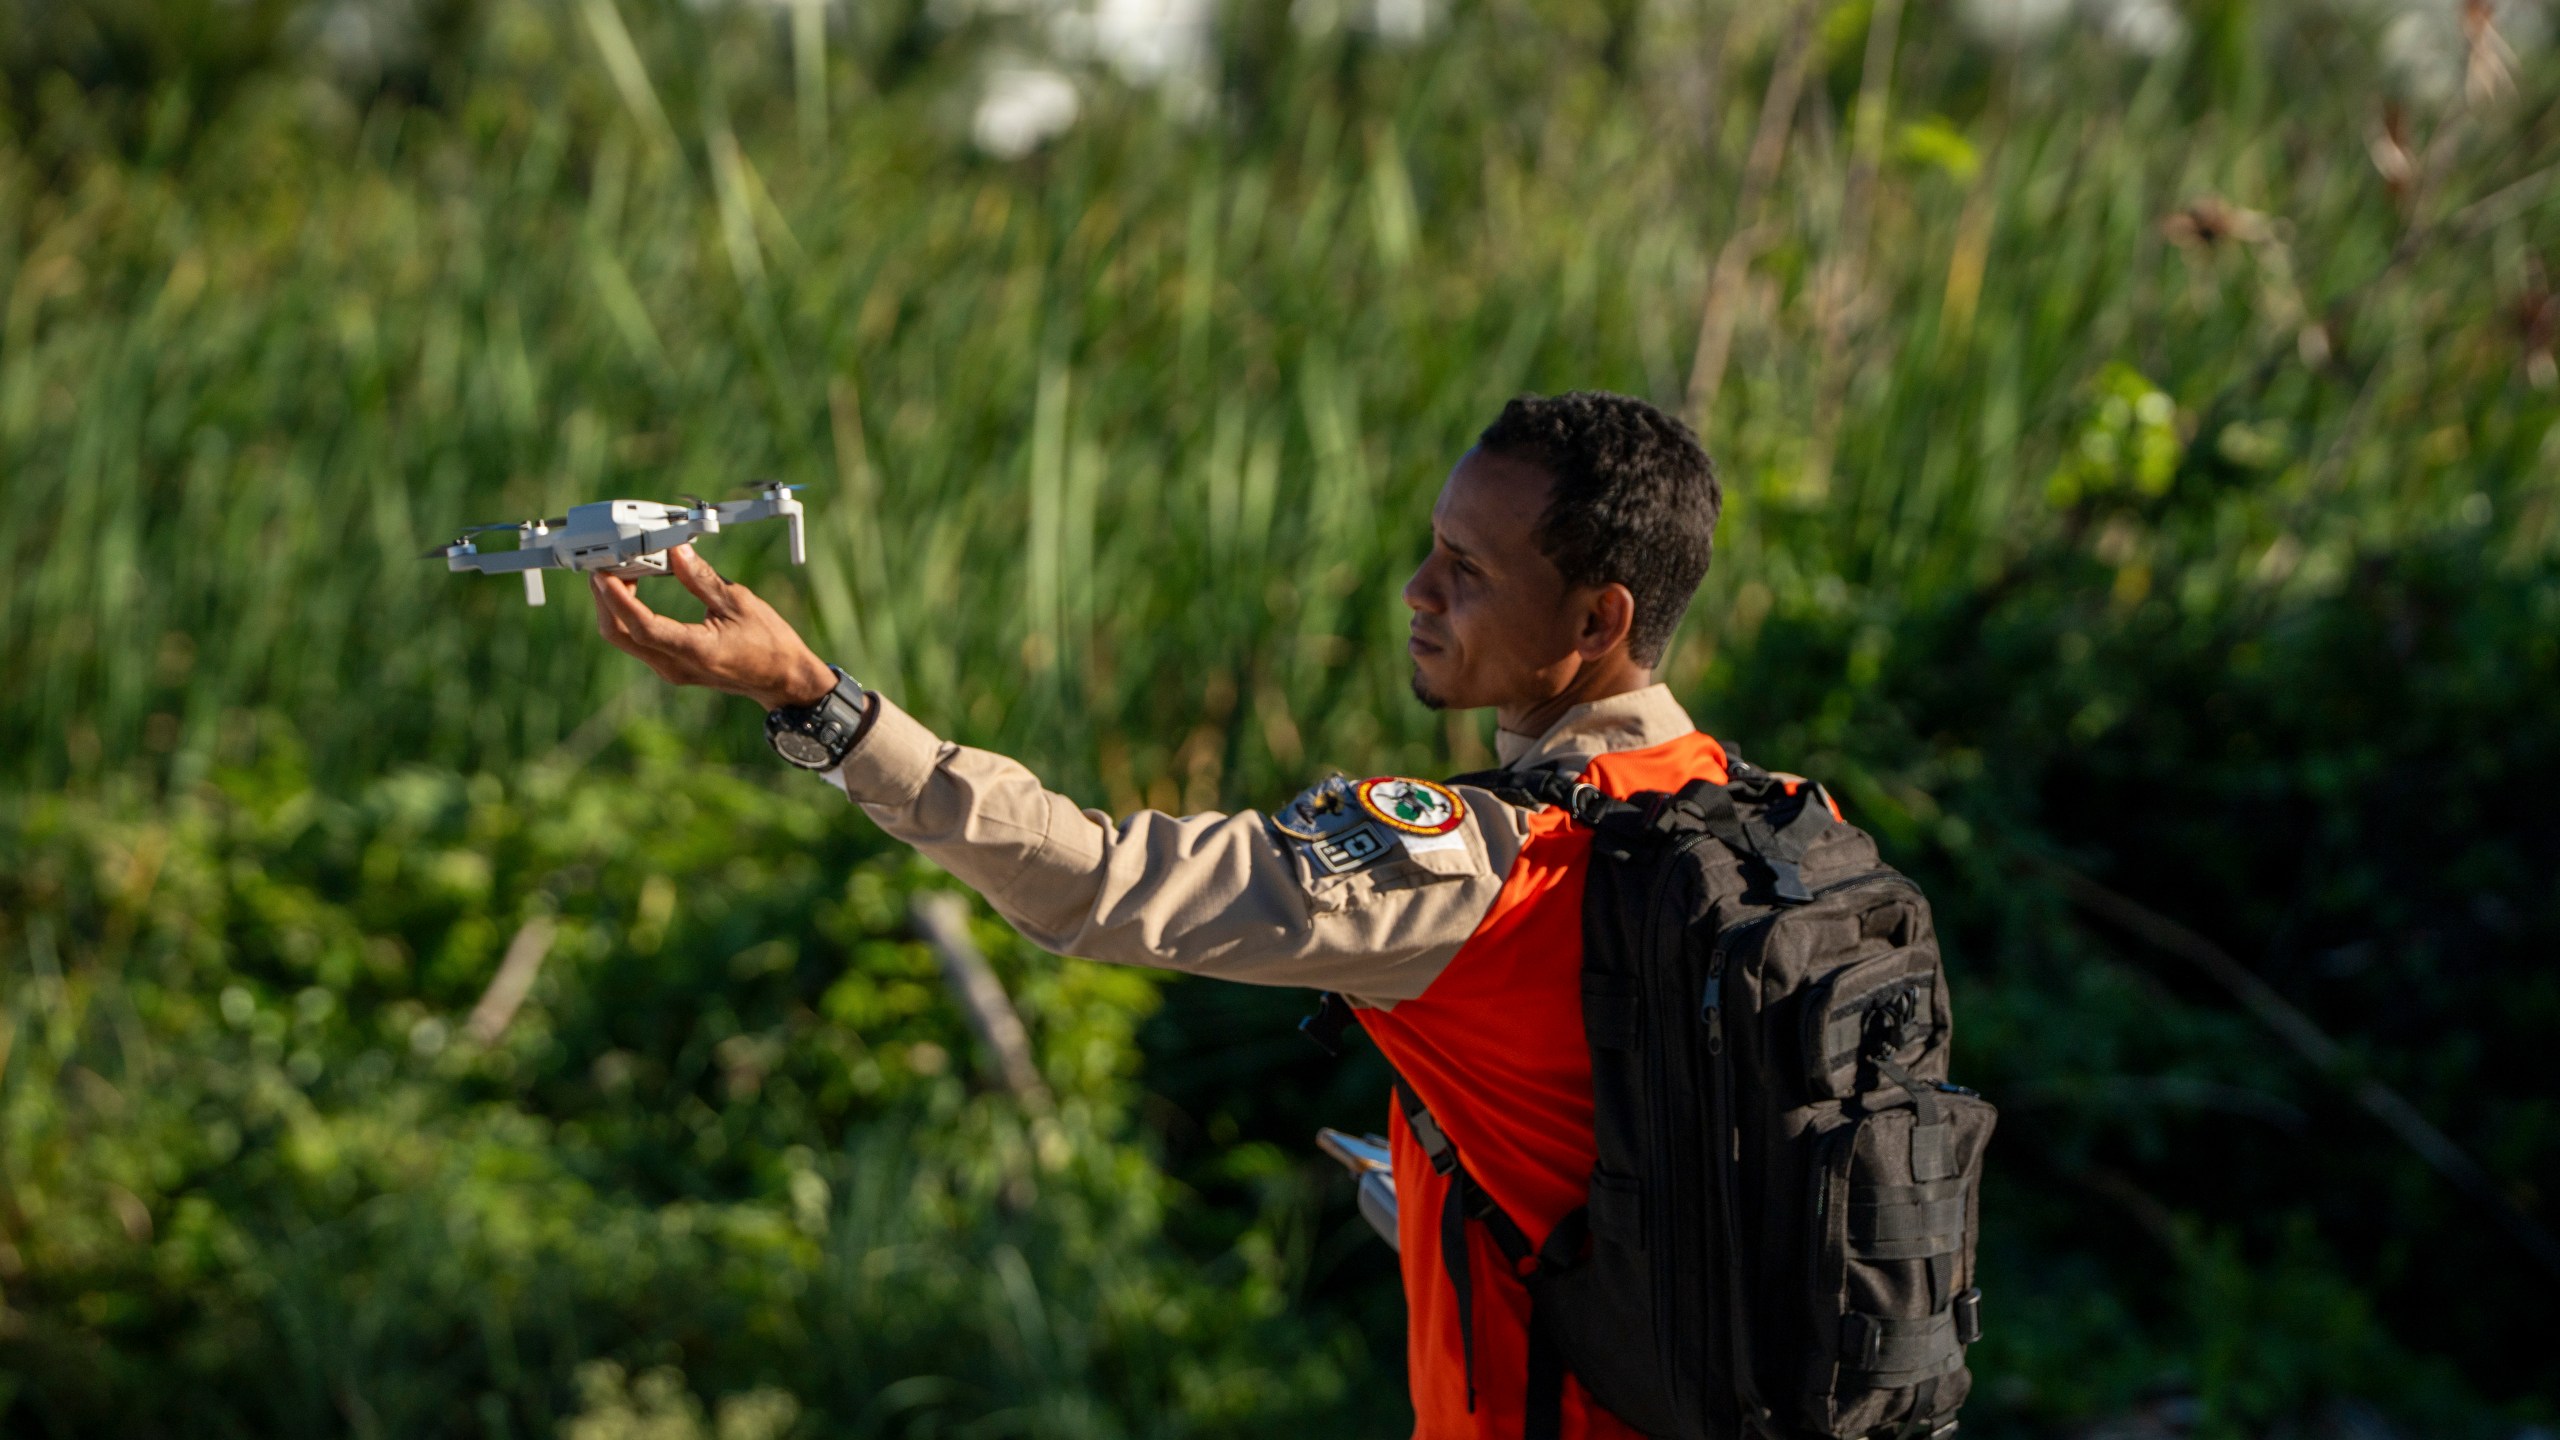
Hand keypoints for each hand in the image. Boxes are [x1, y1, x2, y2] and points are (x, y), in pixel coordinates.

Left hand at [590, 544, 838, 710]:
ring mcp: (670, 669)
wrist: (782, 679)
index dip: (618, 599)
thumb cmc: (769, 643)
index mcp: (695, 650)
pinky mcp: (671, 666)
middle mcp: (675, 666)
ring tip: (620, 570)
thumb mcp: (739, 602)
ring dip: (614, 605)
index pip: (643, 626)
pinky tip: (634, 588)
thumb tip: (675, 552)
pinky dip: (628, 613)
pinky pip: (637, 640)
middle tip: (606, 564)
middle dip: (605, 598)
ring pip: (624, 638)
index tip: (604, 574)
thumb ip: (702, 578)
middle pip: (619, 634)